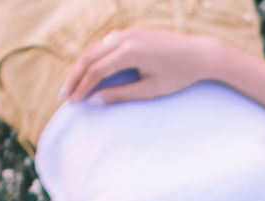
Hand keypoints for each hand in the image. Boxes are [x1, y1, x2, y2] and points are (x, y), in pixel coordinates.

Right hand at [60, 28, 214, 104]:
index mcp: (129, 52)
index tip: (74, 103)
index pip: (96, 71)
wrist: (200, 54)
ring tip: (72, 85)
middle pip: (89, 56)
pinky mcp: (132, 32)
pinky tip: (89, 72)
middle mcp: (125, 38)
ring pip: (95, 48)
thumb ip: (121, 94)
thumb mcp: (150, 89)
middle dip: (75, 77)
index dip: (83, 88)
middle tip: (63, 95)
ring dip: (82, 67)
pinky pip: (106, 45)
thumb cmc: (179, 75)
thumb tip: (95, 100)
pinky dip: (95, 58)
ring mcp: (127, 32)